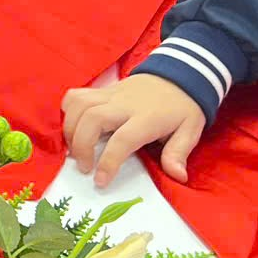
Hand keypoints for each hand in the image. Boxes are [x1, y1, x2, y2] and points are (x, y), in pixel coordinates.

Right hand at [61, 73, 208, 187]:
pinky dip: (68, 111)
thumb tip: (178, 176)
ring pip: (79, 104)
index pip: (123, 139)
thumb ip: (179, 153)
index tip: (101, 181)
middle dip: (81, 145)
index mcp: (147, 118)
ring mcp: (111, 94)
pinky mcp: (103, 89)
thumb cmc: (182, 108)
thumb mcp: (190, 130)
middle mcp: (125, 104)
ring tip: (75, 150)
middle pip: (92, 118)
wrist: (179, 75)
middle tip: (84, 167)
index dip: (108, 162)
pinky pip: (77, 95)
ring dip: (70, 129)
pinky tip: (73, 127)